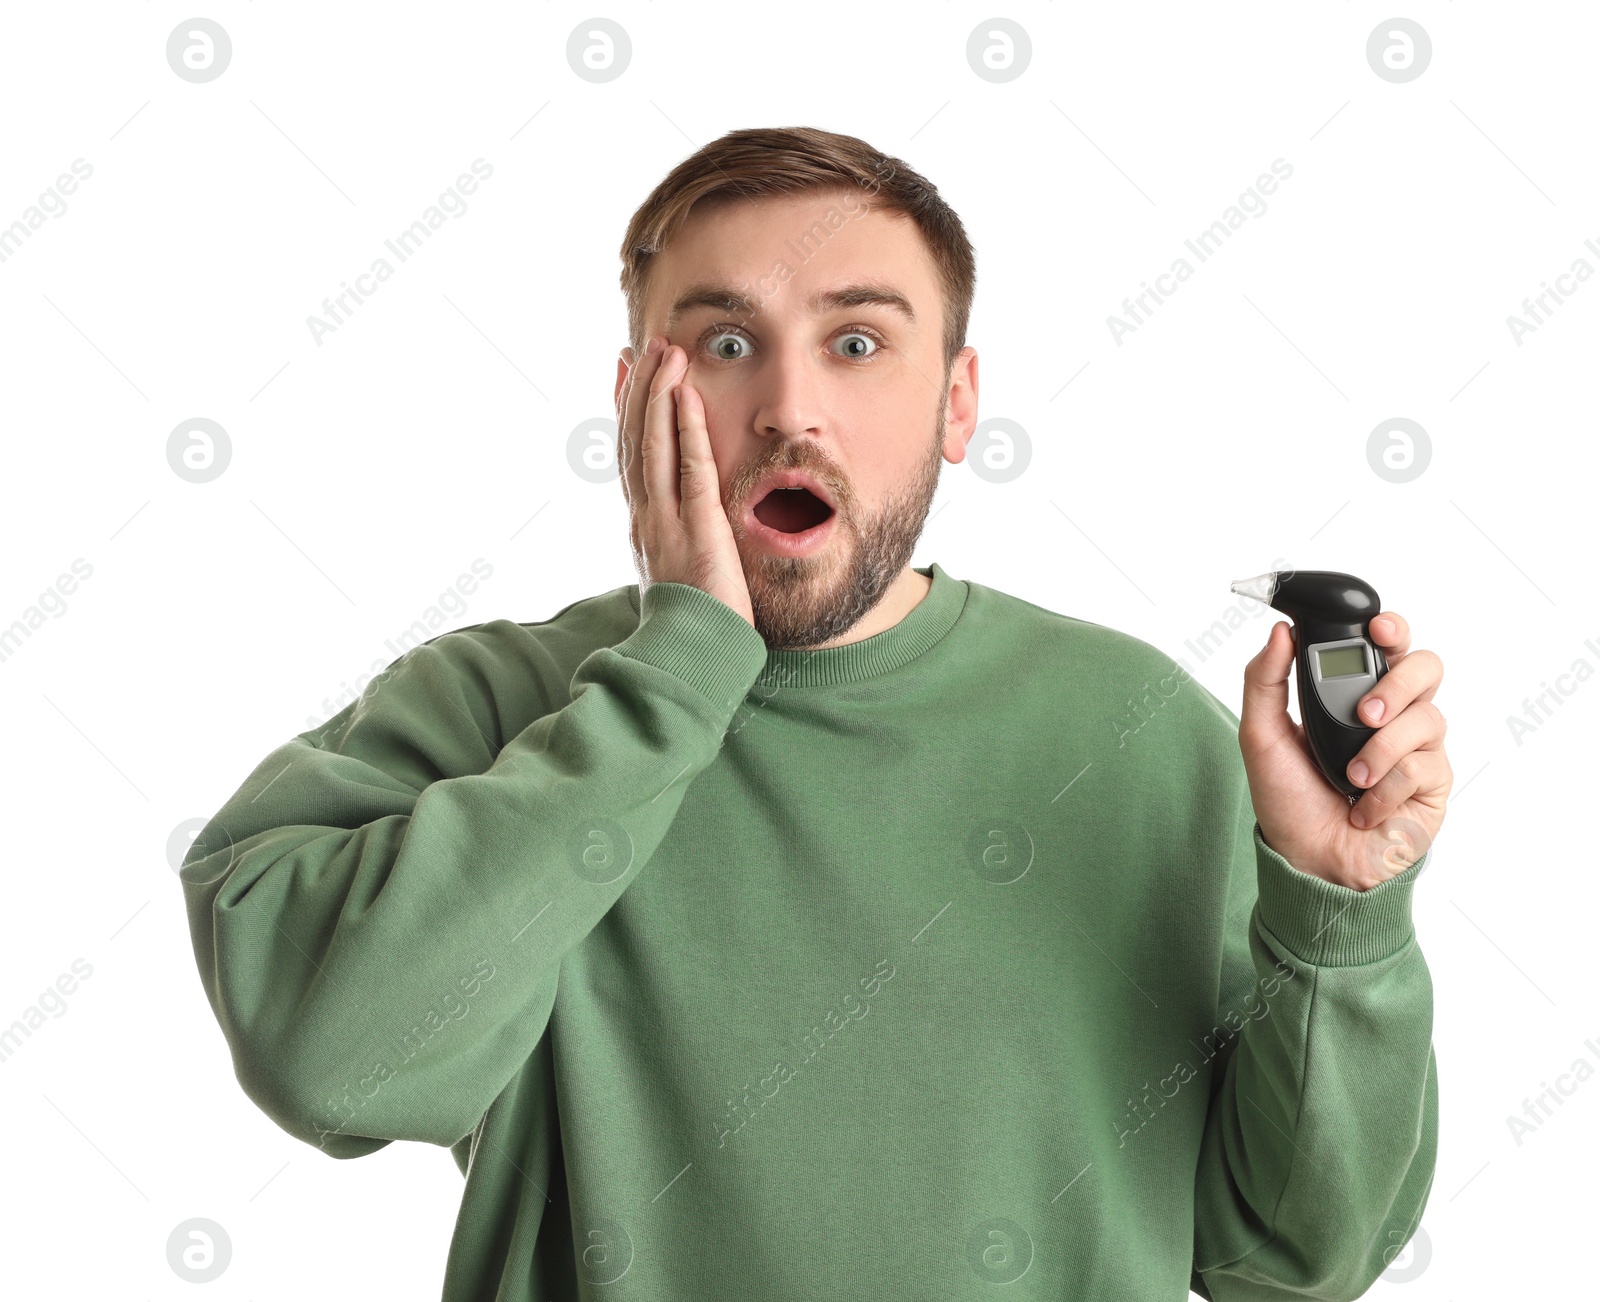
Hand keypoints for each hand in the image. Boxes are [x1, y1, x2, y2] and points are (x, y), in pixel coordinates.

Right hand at [616, 335, 754, 628]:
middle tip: (644, 346)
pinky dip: (687, 431)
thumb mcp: (680, 572)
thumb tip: (684, 519)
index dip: (626, 410)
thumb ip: (680, 539)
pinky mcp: (697, 531)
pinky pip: (691, 471)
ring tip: (666, 354)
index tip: (625, 371)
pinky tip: (687, 398)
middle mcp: (646, 518)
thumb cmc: (694, 624)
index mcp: (643, 525)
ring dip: (659, 396)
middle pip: (635, 441)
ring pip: (655, 447)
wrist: (690, 661)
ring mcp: (667, 523)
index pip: (629, 456)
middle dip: (639, 390)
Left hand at [1238, 613, 1450, 890]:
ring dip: (1382, 748)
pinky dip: (1387, 788)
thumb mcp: (1260, 737)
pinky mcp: (1432, 783)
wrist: (1309, 860)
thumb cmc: (1288, 799)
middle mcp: (1392, 714)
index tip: (1376, 627)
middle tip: (1366, 712)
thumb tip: (1280, 632)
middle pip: (1426, 667)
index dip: (1391, 628)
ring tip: (1352, 776)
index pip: (1386, 645)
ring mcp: (1416, 747)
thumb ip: (1264, 681)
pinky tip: (1365, 807)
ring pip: (1428, 716)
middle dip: (1399, 682)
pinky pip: (1424, 766)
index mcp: (1352, 694)